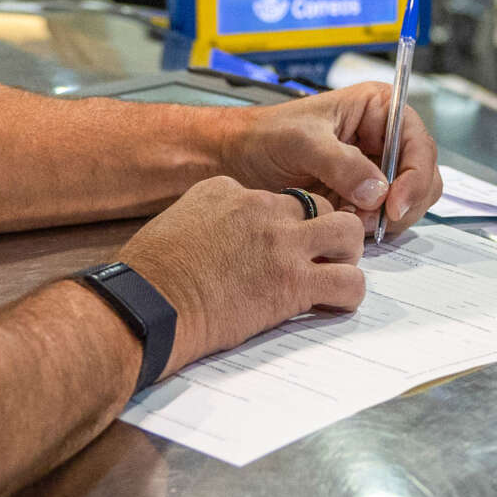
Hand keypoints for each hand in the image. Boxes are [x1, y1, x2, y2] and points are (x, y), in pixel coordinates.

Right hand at [118, 177, 364, 372]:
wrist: (148, 305)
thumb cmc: (151, 273)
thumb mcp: (178, 220)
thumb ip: (210, 215)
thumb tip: (224, 231)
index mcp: (230, 191)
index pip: (278, 196)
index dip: (285, 221)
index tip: (279, 243)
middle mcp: (261, 208)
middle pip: (321, 203)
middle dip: (324, 228)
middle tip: (317, 255)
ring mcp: (282, 243)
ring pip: (347, 231)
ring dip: (346, 252)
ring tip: (333, 272)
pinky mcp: (294, 283)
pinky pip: (348, 282)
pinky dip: (348, 294)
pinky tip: (334, 302)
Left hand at [219, 84, 442, 236]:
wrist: (237, 160)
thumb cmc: (266, 136)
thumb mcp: (301, 141)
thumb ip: (341, 163)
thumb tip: (377, 191)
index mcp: (378, 109)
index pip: (419, 144)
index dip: (415, 176)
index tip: (395, 204)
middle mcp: (384, 139)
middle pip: (422, 178)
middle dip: (400, 203)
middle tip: (368, 219)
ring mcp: (376, 170)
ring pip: (406, 204)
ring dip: (382, 219)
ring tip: (346, 218)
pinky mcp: (363, 197)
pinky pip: (383, 219)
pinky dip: (368, 227)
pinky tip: (341, 221)